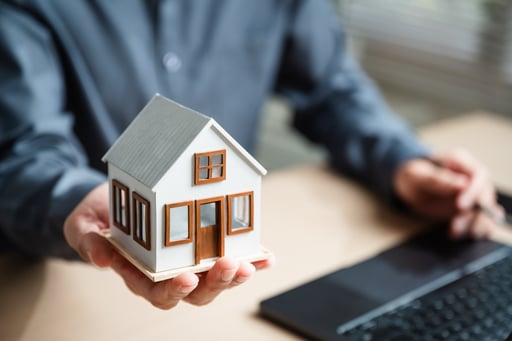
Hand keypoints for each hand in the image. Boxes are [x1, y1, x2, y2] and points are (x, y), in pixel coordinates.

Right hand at [64, 182, 272, 308]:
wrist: (113, 201)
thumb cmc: (99, 218)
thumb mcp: (84, 227)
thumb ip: (89, 243)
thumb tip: (100, 260)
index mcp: (140, 274)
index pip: (158, 293)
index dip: (174, 290)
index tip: (187, 278)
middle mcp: (168, 273)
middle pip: (196, 291)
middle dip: (215, 282)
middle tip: (229, 265)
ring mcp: (189, 260)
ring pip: (216, 278)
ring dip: (236, 273)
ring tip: (252, 263)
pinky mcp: (204, 245)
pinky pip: (230, 255)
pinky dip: (250, 258)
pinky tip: (266, 256)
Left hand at [393, 149, 503, 238]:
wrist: (408, 186)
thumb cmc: (413, 175)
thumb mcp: (418, 176)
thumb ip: (439, 179)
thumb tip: (463, 184)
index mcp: (461, 162)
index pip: (480, 175)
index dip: (474, 191)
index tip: (461, 206)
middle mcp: (472, 178)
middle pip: (486, 196)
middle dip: (474, 213)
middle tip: (456, 224)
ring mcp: (473, 195)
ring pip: (486, 212)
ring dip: (475, 224)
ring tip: (454, 231)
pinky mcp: (470, 210)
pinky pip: (480, 222)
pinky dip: (472, 230)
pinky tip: (455, 233)